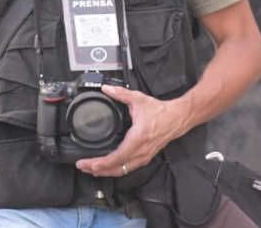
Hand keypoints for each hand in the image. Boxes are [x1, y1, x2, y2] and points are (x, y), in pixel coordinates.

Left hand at [74, 85, 189, 177]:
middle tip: (83, 167)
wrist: (177, 118)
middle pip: (116, 168)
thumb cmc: (160, 112)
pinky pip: (128, 168)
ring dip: (106, 172)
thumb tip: (107, 89)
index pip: (116, 158)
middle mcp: (140, 151)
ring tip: (92, 169)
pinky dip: (116, 169)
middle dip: (98, 170)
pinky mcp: (145, 157)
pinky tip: (108, 167)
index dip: (100, 163)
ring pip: (122, 171)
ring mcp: (144, 156)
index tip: (88, 163)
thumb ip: (121, 93)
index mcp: (137, 139)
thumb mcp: (138, 99)